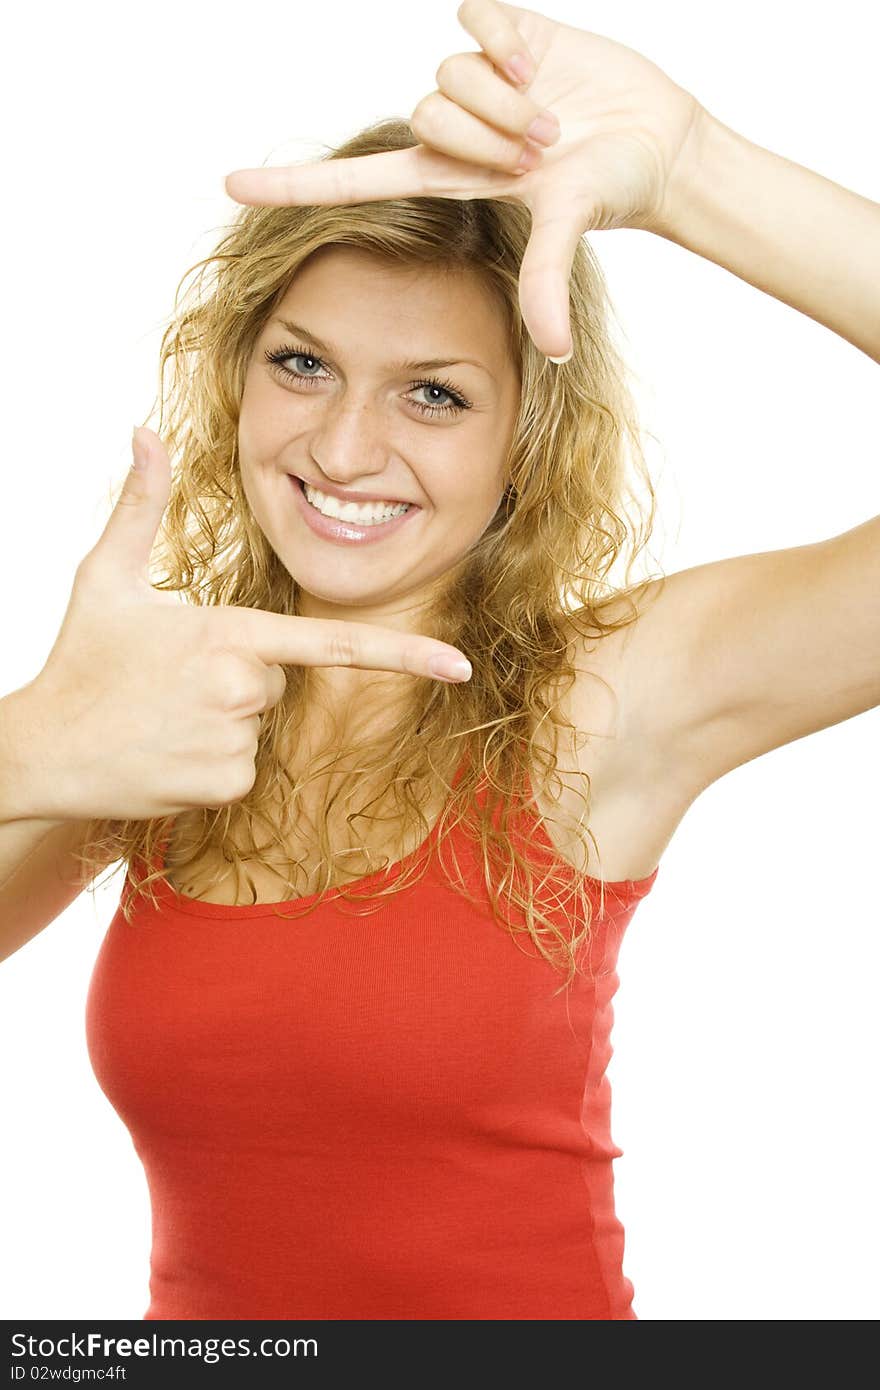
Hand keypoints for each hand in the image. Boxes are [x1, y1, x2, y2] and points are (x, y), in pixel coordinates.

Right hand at [26, 427, 472, 822]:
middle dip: (238, 676)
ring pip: (260, 724)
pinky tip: (165, 751)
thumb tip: (143, 428)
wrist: (44, 751)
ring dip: (222, 720)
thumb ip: (140, 502)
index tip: (459, 664)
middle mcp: (243, 691)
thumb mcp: (106, 576)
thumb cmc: (80, 660)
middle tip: (172, 681)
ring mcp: (236, 744)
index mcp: (229, 634)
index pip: (333, 642)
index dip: (404, 653)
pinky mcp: (225, 786)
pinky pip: (243, 766)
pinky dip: (212, 760)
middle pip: (277, 679)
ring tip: (162, 716)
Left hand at [224, 0, 706, 360]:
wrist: (655, 140)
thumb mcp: (570, 229)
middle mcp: (449, 128)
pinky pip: (475, 16)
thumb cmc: (610, 189)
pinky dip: (509, 38)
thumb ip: (547, 281)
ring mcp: (473, 78)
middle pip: (425, 111)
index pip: (350, 181)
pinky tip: (540, 61)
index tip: (228, 187)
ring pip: (450, 71)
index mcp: (444, 177)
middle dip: (489, 132)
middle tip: (539, 151)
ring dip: (506, 97)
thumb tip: (556, 351)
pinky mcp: (501, 30)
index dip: (292, 185)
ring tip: (550, 119)